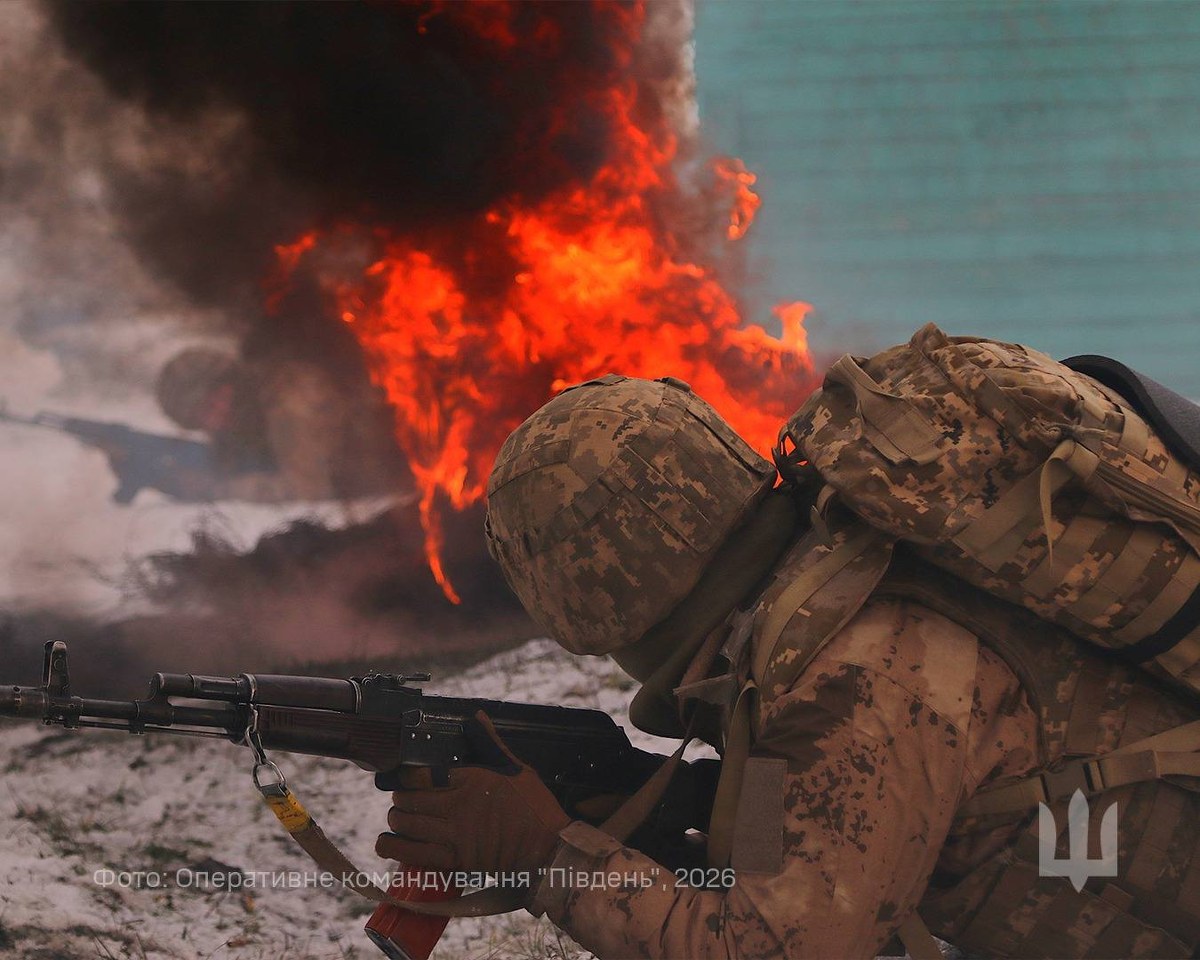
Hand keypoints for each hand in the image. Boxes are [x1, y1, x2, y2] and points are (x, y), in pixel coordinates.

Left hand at [375, 711, 571, 874]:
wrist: (547, 846)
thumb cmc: (534, 805)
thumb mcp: (515, 768)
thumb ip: (490, 744)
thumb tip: (477, 717)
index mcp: (470, 780)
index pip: (421, 775)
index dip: (406, 776)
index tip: (405, 777)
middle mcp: (457, 806)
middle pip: (409, 800)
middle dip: (400, 798)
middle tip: (403, 798)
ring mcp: (454, 835)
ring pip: (407, 825)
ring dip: (397, 820)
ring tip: (399, 818)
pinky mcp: (456, 860)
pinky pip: (414, 854)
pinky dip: (394, 848)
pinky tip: (386, 843)